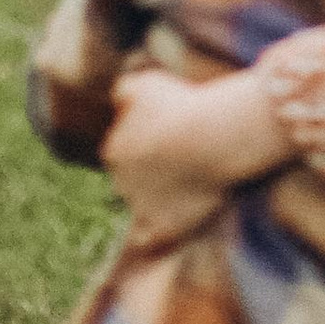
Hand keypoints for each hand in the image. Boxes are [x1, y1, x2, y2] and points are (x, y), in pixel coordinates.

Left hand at [102, 62, 289, 243]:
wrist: (211, 138)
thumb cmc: (181, 106)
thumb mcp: (145, 83)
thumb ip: (122, 91)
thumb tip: (117, 100)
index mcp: (113, 151)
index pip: (121, 153)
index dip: (144, 145)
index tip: (166, 139)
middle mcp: (120, 183)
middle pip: (129, 181)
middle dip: (147, 174)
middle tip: (175, 163)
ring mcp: (140, 209)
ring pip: (138, 208)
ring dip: (152, 202)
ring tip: (180, 189)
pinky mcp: (161, 230)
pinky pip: (146, 240)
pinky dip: (152, 235)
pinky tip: (164, 226)